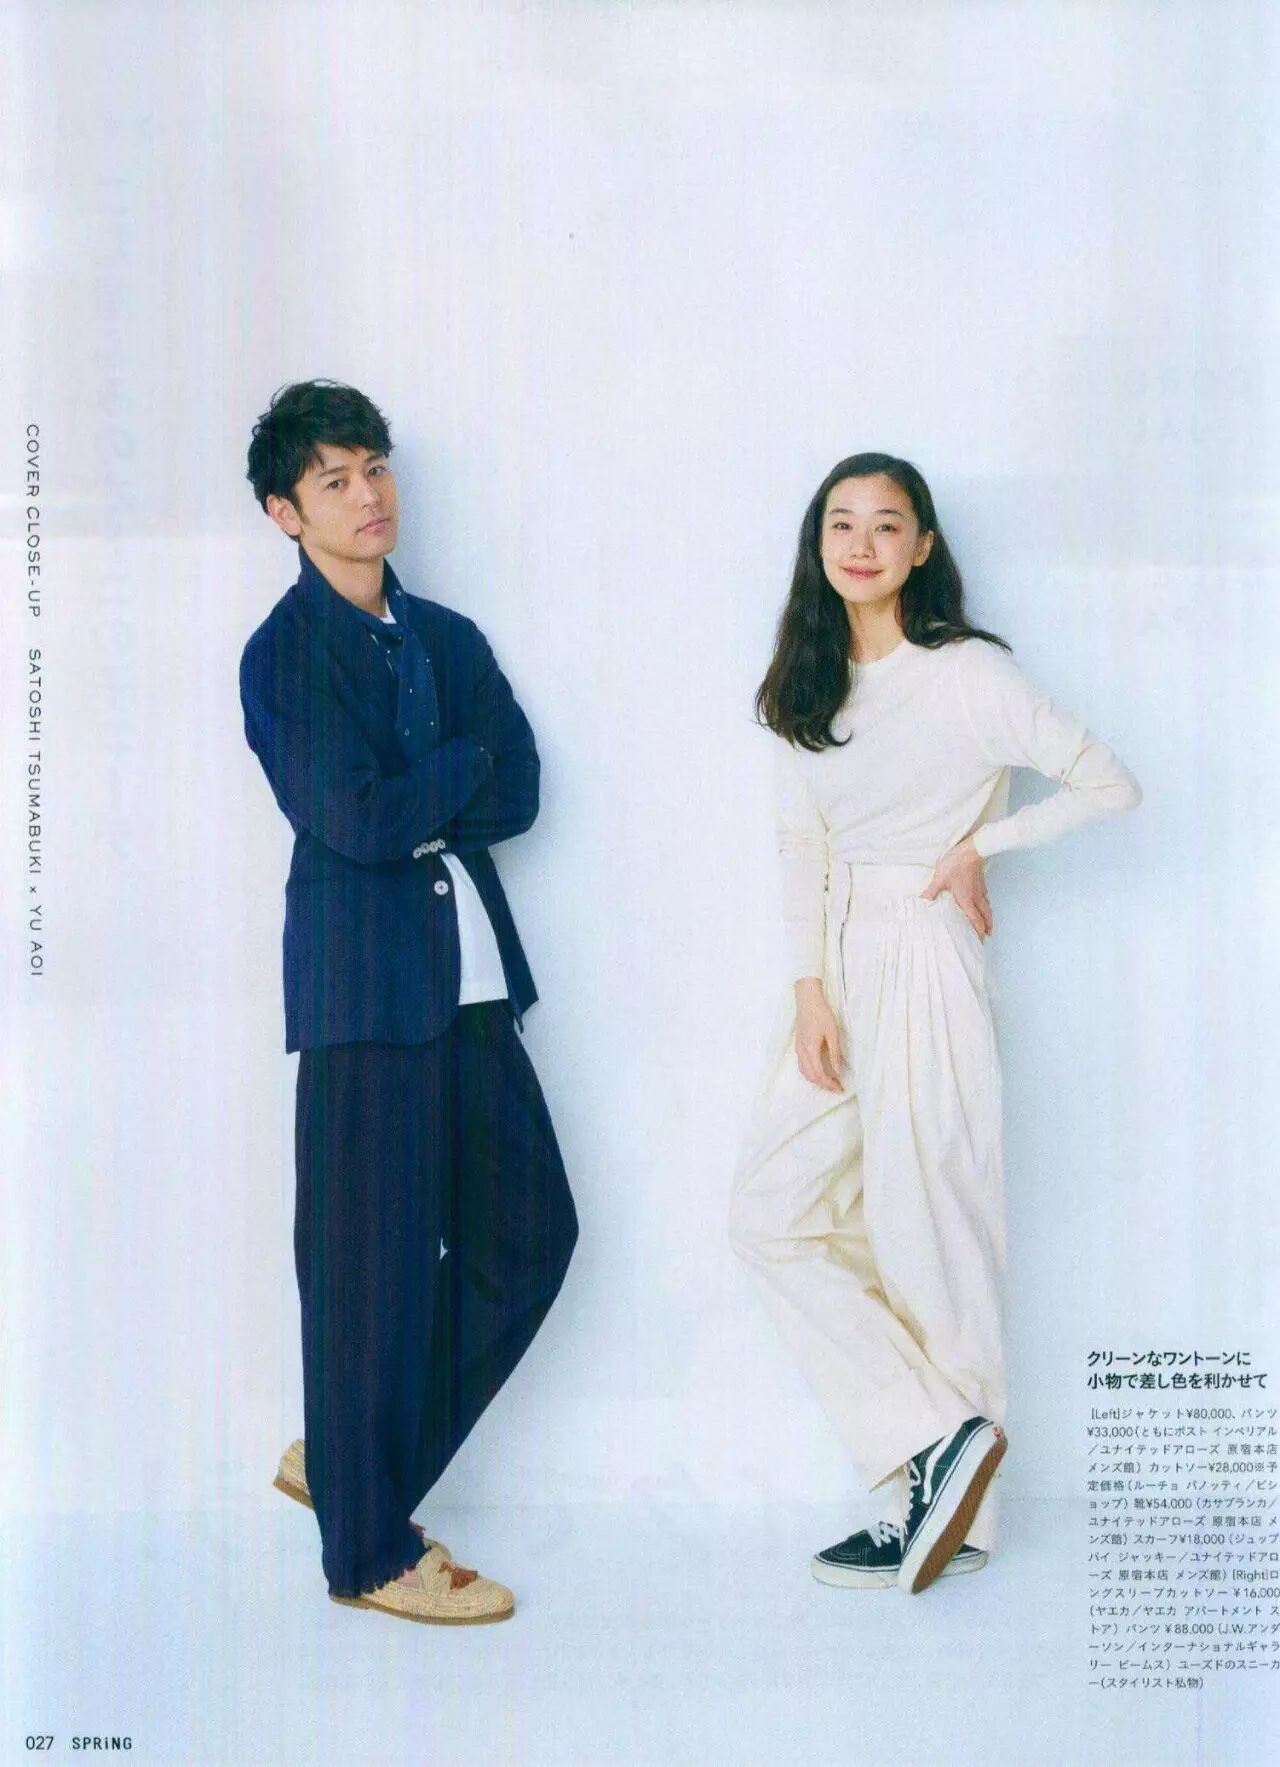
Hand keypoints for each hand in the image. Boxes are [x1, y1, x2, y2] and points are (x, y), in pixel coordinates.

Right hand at [793, 977, 843, 1092]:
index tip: (840, 1088)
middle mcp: (801, 1052)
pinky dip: (811, 1073)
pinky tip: (820, 1071)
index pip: (819, 1074)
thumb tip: (838, 1071)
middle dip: (824, 1085)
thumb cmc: (821, 1014)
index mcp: (810, 1049)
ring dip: (816, 1080)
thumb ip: (835, 1053)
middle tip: (837, 1087)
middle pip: (810, 1076)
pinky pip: (802, 1065)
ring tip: (830, 1081)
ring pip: (804, 1072)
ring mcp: (798, 1049)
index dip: (829, 1084)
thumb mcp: (833, 1033)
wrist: (807, 1000)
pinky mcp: (798, 1045)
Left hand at [920, 835, 992, 940]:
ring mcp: (980, 889)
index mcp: (967, 900)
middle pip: (986, 916)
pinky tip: (982, 901)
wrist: (971, 849)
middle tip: (987, 934)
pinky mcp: (981, 881)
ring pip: (987, 906)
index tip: (980, 940)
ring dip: (988, 916)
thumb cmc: (956, 864)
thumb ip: (931, 892)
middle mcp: (976, 897)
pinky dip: (986, 903)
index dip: (978, 932)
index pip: (975, 920)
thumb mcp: (939, 879)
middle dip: (987, 927)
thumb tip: (922, 901)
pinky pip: (986, 896)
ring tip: (987, 921)